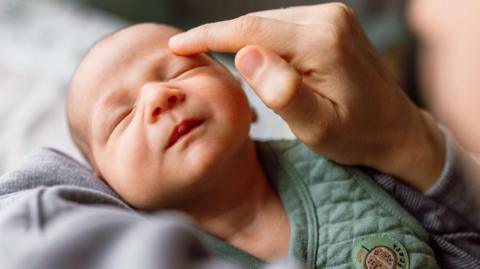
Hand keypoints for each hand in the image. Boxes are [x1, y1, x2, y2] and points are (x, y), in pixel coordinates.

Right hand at [169, 3, 444, 190]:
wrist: (394, 128)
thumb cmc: (355, 135)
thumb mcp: (318, 127)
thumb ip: (283, 92)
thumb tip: (245, 54)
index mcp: (323, 42)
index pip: (252, 30)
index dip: (209, 36)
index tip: (177, 45)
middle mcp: (329, 18)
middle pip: (258, 23)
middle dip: (221, 38)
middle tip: (188, 54)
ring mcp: (333, 16)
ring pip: (268, 23)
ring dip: (242, 40)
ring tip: (218, 61)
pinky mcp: (332, 21)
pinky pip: (284, 26)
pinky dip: (262, 40)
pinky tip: (254, 58)